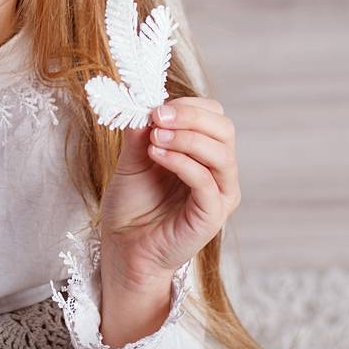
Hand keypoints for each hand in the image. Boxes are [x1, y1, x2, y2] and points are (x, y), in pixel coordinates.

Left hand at [97, 96, 240, 344]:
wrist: (124, 246)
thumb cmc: (132, 204)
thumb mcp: (133, 159)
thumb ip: (141, 133)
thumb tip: (142, 102)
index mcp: (204, 152)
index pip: (214, 115)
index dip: (188, 105)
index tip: (155, 106)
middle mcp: (218, 171)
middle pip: (224, 129)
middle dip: (191, 116)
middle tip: (157, 116)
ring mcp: (219, 194)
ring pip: (221, 153)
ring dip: (186, 137)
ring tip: (154, 137)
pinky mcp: (212, 216)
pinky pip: (207, 182)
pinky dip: (183, 162)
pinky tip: (157, 155)